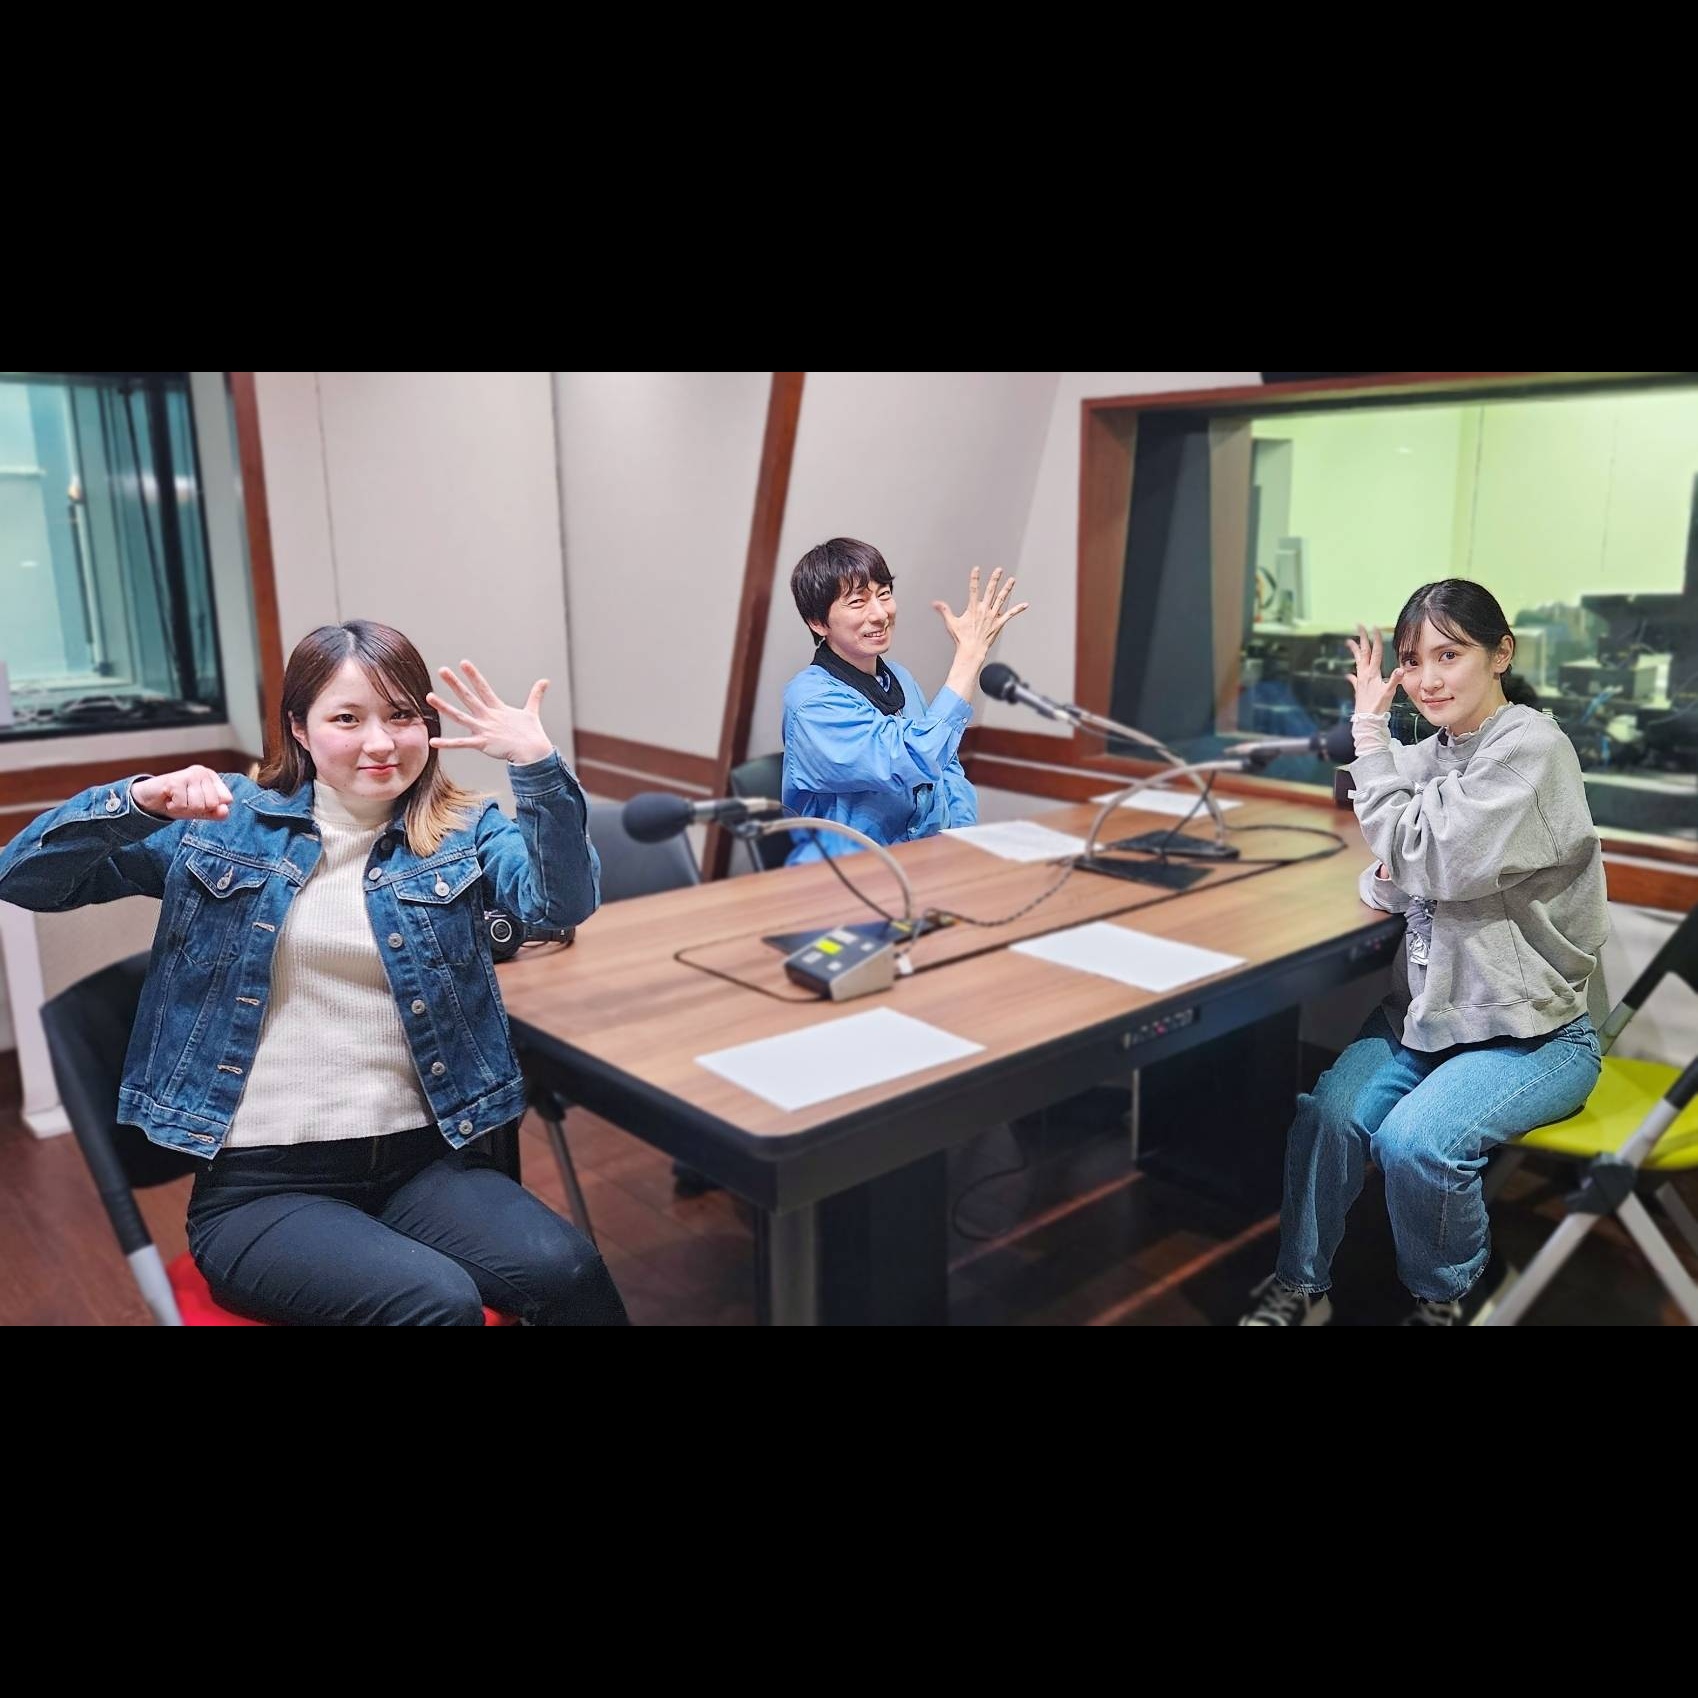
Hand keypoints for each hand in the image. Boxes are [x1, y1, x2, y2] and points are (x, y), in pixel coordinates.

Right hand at [132, 766, 232, 820]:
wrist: (149, 800)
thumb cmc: (177, 803)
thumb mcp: (201, 811)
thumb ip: (216, 813)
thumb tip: (225, 810)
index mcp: (213, 778)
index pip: (227, 799)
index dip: (211, 807)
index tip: (198, 802)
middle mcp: (203, 772)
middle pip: (212, 803)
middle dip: (196, 809)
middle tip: (184, 801)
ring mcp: (189, 774)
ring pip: (198, 805)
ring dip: (184, 808)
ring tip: (176, 799)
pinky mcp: (175, 780)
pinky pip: (182, 804)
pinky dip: (173, 807)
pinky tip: (169, 797)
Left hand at [427, 661, 553, 764]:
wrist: (534, 752)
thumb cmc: (532, 733)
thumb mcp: (532, 711)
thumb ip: (535, 695)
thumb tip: (545, 681)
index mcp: (498, 708)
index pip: (483, 687)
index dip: (473, 675)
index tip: (463, 663)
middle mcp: (488, 716)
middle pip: (468, 696)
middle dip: (454, 683)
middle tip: (442, 670)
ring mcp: (484, 729)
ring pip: (459, 716)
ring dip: (443, 707)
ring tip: (429, 696)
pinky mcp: (482, 743)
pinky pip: (461, 743)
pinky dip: (447, 743)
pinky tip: (433, 741)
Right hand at [931, 567, 1030, 660]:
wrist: (972, 651)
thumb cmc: (961, 638)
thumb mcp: (951, 623)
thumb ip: (944, 611)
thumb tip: (934, 603)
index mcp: (973, 609)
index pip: (973, 590)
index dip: (975, 579)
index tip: (976, 569)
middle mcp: (984, 610)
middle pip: (990, 591)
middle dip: (994, 579)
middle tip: (999, 569)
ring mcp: (993, 616)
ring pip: (1002, 599)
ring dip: (1007, 589)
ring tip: (1012, 580)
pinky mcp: (999, 624)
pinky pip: (1010, 615)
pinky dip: (1018, 609)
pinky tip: (1025, 604)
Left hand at [1345, 625, 1405, 717]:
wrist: (1367, 720)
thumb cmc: (1377, 707)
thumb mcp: (1388, 692)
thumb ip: (1395, 680)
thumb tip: (1400, 669)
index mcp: (1372, 673)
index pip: (1375, 652)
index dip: (1375, 639)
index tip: (1374, 627)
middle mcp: (1364, 674)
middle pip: (1363, 652)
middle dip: (1362, 638)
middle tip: (1359, 625)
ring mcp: (1360, 681)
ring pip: (1357, 662)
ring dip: (1354, 651)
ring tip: (1349, 641)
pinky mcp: (1358, 688)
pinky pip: (1354, 679)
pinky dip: (1351, 675)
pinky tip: (1348, 675)